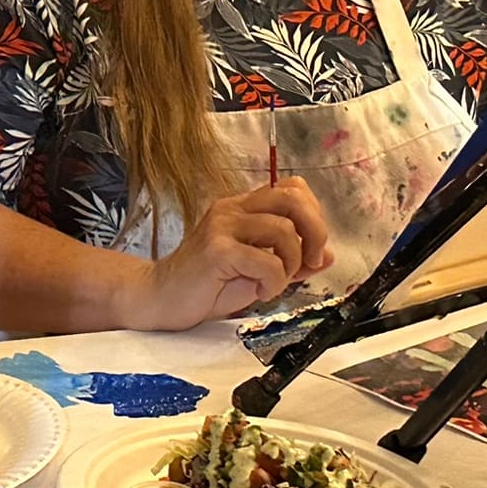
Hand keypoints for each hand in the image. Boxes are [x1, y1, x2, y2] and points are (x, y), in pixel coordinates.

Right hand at [121, 178, 334, 329]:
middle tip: (310, 260)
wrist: (159, 298)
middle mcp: (232, 209)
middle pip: (293, 198)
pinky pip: (268, 262)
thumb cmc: (205, 285)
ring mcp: (222, 226)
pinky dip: (274, 282)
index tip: (311, 247)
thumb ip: (290, 261)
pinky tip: (260, 291)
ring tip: (275, 282)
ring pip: (284, 230)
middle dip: (315, 231)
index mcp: (241, 208)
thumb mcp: (257, 271)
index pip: (292, 189)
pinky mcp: (217, 249)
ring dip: (292, 263)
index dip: (313, 215)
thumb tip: (327, 255)